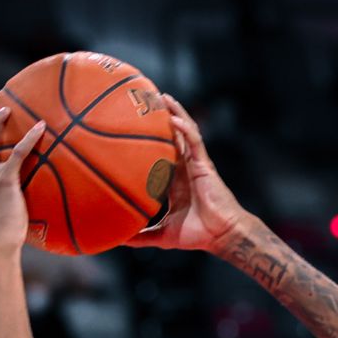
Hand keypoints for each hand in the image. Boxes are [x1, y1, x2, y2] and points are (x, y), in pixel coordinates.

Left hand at [131, 98, 247, 253]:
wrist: (221, 236)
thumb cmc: (197, 235)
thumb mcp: (163, 234)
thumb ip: (141, 235)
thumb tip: (116, 240)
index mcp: (174, 181)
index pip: (160, 154)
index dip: (149, 140)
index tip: (132, 127)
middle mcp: (184, 168)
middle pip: (172, 136)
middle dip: (161, 119)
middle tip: (145, 102)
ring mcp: (196, 164)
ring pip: (185, 132)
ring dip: (176, 113)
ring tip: (163, 96)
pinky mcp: (205, 165)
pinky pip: (195, 142)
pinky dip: (186, 129)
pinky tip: (174, 119)